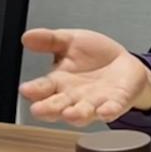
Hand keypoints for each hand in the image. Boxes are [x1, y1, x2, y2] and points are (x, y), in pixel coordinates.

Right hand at [18, 28, 150, 127]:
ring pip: (82, 114)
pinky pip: (111, 110)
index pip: (42, 88)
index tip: (26, 90)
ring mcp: (94, 103)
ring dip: (76, 115)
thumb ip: (50, 40)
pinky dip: (108, 112)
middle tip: (38, 109)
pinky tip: (104, 111)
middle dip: (48, 109)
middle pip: (57, 107)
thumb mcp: (70, 41)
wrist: (124, 62)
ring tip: (69, 113)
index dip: (33, 90)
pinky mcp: (116, 103)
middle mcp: (73, 97)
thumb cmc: (93, 56)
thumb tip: (27, 37)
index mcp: (59, 82)